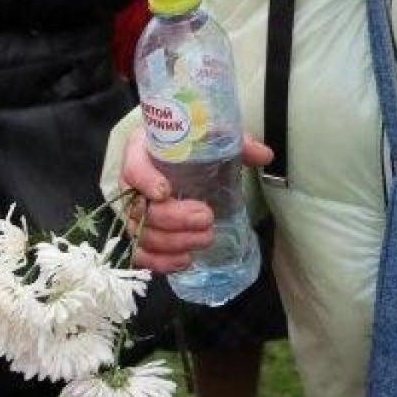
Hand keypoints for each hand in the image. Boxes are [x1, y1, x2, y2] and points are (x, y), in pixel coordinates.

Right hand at [120, 127, 275, 273]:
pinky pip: (141, 255)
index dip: (145, 181)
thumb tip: (264, 155)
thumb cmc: (188, 144)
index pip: (133, 167)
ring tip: (205, 240)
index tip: (165, 191)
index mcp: (142, 152)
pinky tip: (185, 260)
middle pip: (140, 209)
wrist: (174, 154)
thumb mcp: (208, 134)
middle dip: (174, 219)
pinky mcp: (141, 233)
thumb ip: (232, 141)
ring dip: (173, 243)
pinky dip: (161, 262)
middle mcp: (132, 183)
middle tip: (207, 218)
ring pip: (142, 235)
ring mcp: (134, 212)